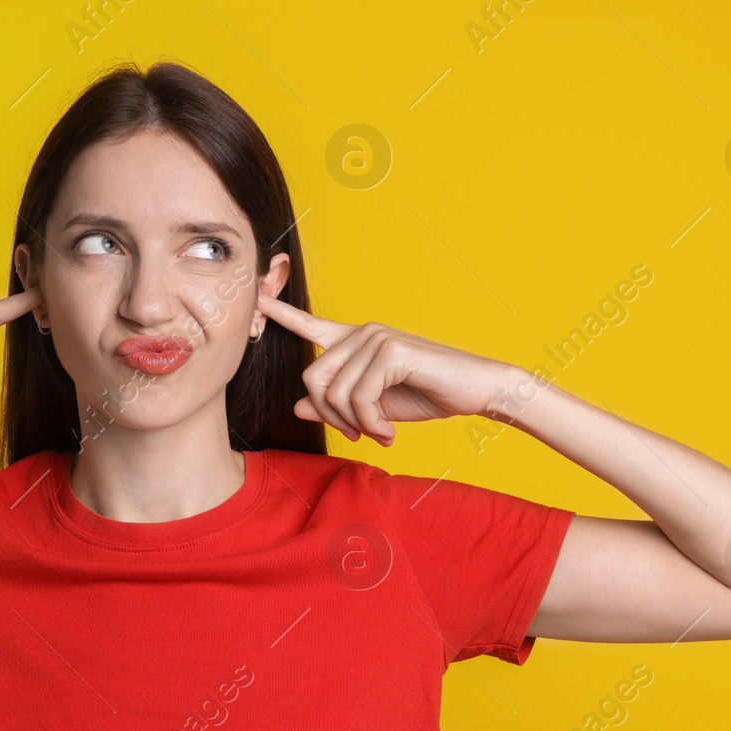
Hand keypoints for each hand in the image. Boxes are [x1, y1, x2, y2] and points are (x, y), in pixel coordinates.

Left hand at [257, 292, 518, 445]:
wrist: (476, 390)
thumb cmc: (426, 395)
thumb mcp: (372, 408)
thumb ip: (335, 406)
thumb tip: (297, 406)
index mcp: (354, 343)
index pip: (309, 326)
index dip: (279, 313)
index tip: (254, 296)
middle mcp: (361, 333)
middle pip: (312, 379)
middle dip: (331, 416)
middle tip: (358, 434)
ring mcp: (375, 338)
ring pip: (334, 393)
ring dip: (355, 424)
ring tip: (379, 432)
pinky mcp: (390, 350)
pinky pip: (359, 397)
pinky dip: (370, 423)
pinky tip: (388, 431)